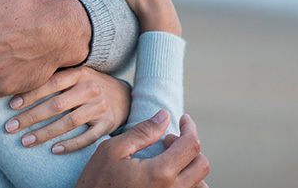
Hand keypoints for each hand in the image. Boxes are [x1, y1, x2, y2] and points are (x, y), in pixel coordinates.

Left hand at [4, 67, 131, 153]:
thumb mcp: (78, 74)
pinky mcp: (108, 123)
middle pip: (56, 105)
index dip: (30, 94)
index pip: (51, 83)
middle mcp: (90, 89)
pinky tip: (54, 150)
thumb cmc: (91, 84)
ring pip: (69, 123)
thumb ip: (57, 77)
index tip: (11, 106)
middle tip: (11, 127)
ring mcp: (100, 107)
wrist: (125, 95)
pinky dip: (70, 144)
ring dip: (45, 133)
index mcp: (80, 74)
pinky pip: (87, 137)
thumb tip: (22, 82)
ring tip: (26, 141)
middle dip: (31, 117)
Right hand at [75, 111, 209, 187]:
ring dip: (190, 167)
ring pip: (199, 185)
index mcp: (160, 174)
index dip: (190, 127)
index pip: (191, 145)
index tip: (183, 118)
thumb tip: (165, 116)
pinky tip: (166, 176)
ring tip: (167, 159)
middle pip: (201, 164)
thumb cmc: (96, 183)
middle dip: (189, 146)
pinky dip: (186, 184)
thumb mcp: (113, 151)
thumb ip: (142, 132)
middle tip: (166, 140)